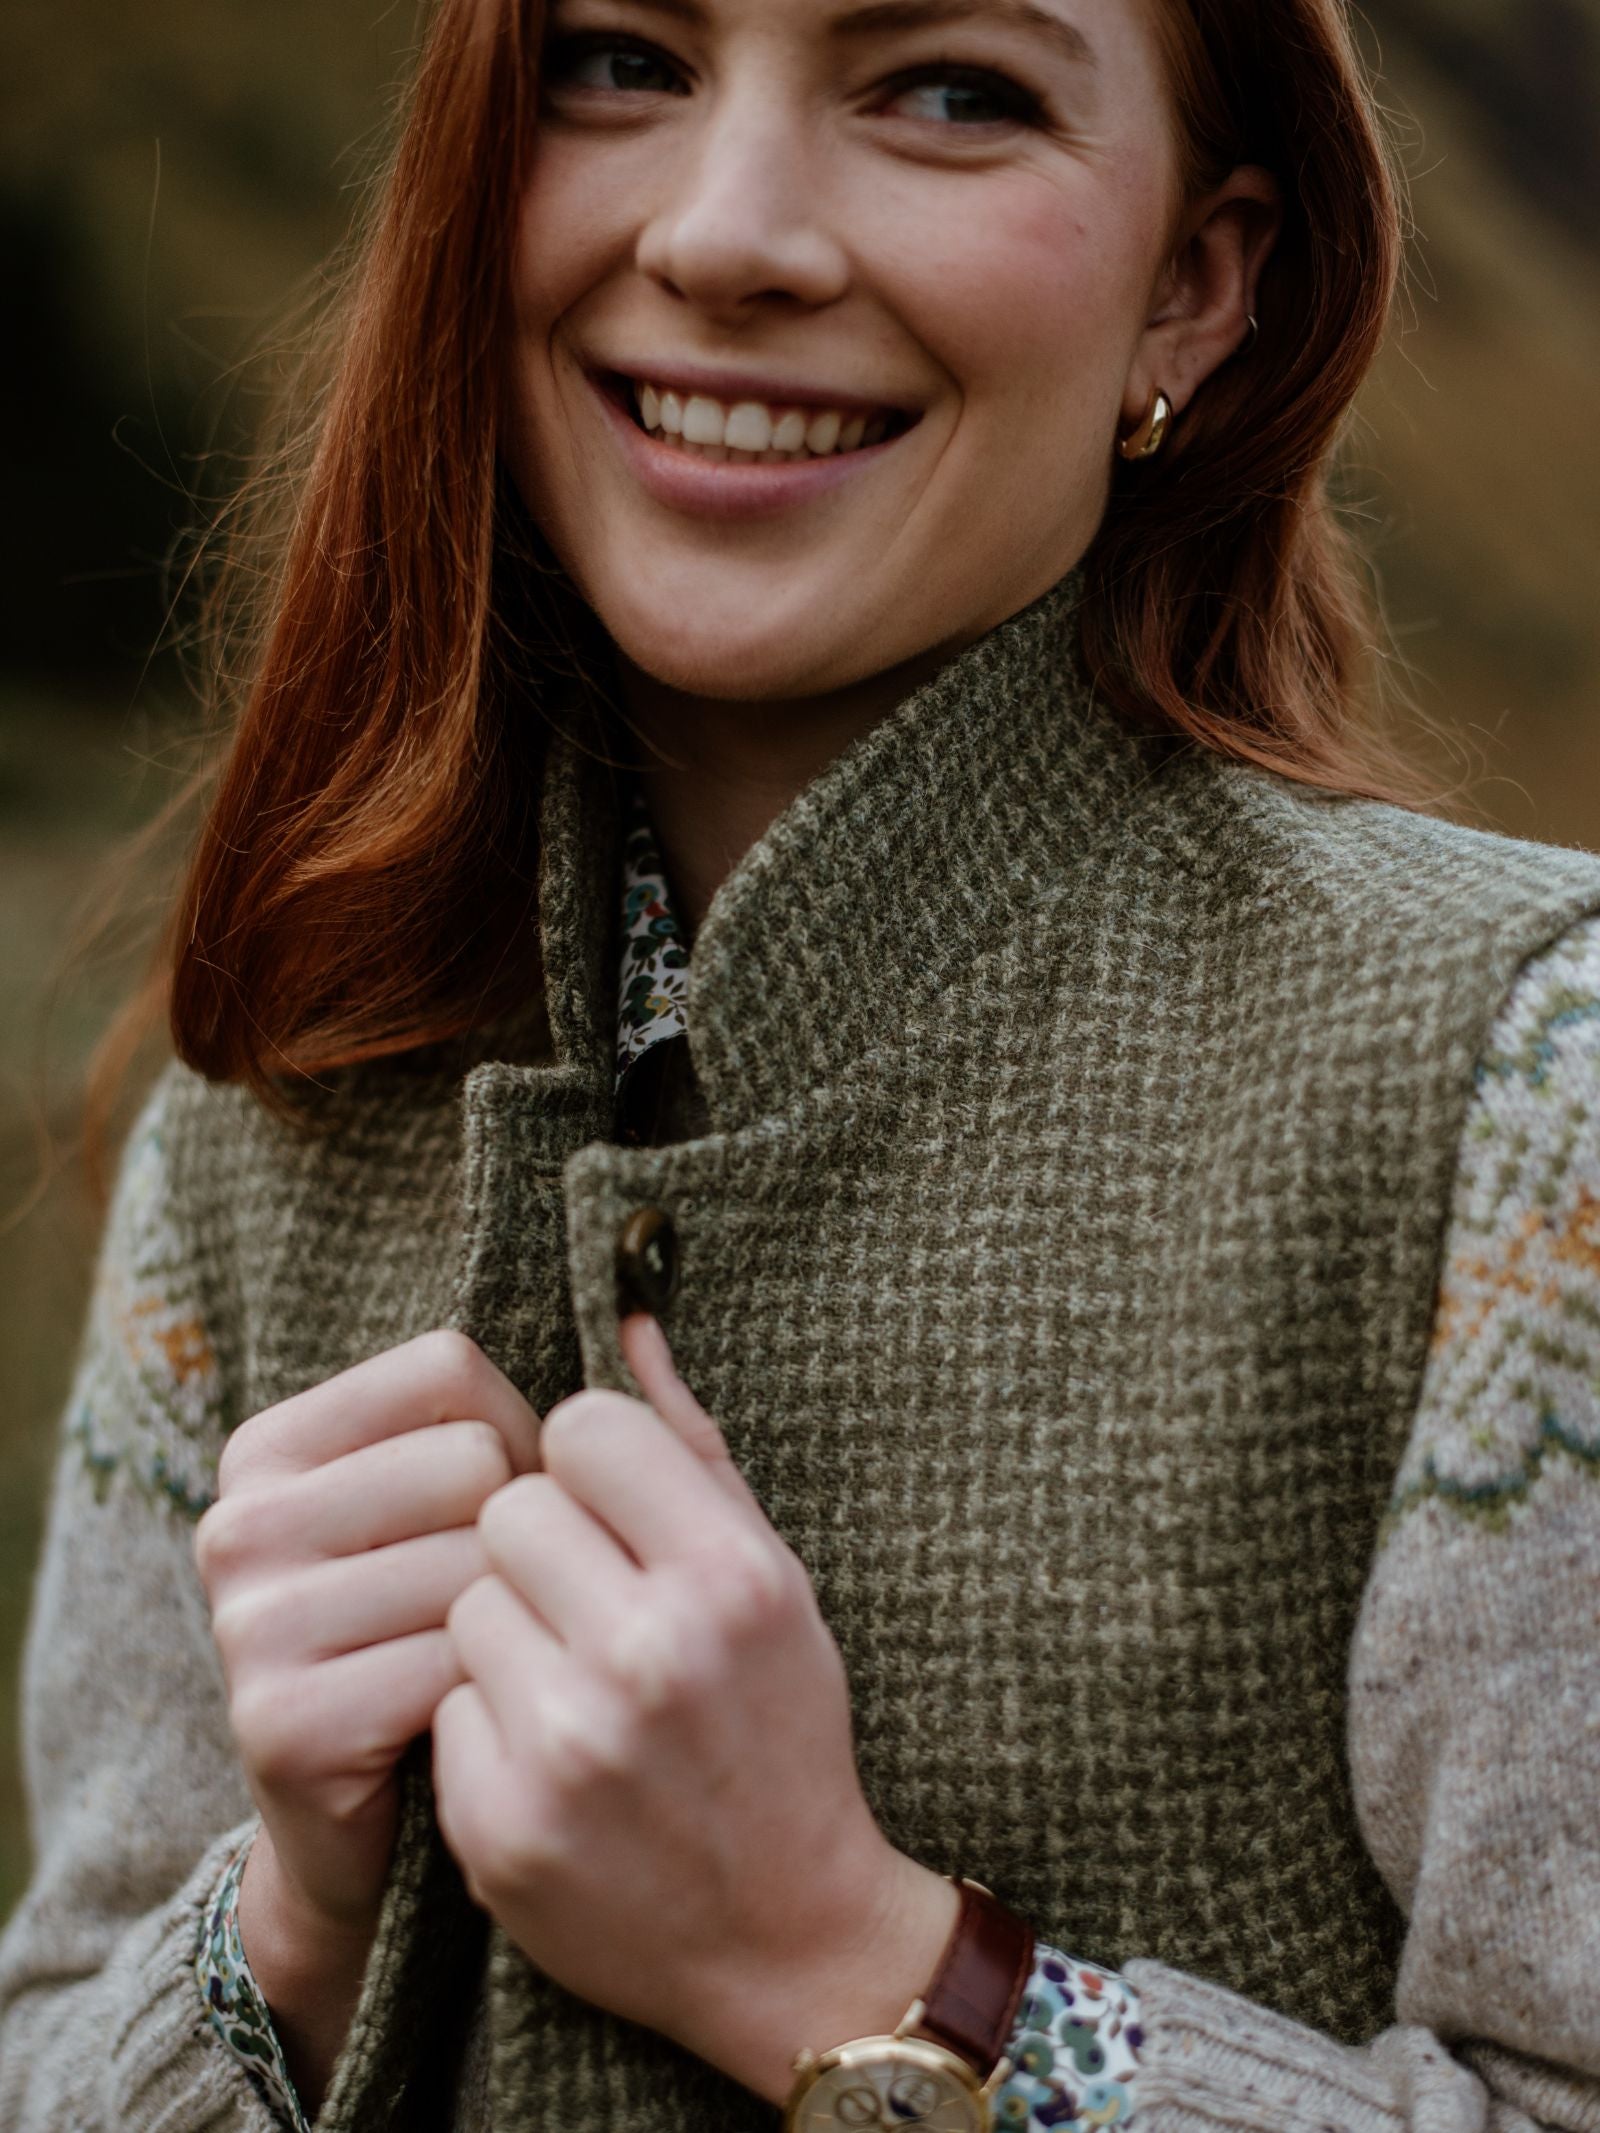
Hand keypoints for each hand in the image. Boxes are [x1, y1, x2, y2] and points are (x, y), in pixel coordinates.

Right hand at [194, 1331, 540, 1938]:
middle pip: (470, 1461)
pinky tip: (472, 1721)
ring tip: (490, 1662)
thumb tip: (646, 1312)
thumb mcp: (479, 1513)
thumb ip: (567, 1419)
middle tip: (500, 1604)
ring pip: (478, 1560)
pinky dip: (500, 1694)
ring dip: (519, 1619)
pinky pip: (462, 1660)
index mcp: (270, 1446)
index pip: (449, 1368)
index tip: (501, 1510)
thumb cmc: (452, 1639)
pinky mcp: (283, 1720)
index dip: (517, 1438)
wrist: (386, 1837)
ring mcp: (250, 1622)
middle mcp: (237, 1521)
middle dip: (521, 1536)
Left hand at [433, 1314, 958, 2103]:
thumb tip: (625, 1311)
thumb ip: (689, 1445)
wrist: (786, 1938)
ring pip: (464, 1602)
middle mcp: (652, 1655)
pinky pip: (444, 1704)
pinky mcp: (500, 1825)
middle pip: (508, 1509)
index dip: (591, 1461)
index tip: (613, 1508)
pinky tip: (545, 1756)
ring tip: (570, 1680)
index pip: (587, 1427)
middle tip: (586, 1600)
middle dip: (537, 1545)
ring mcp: (571, 1746)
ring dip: (505, 1631)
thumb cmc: (779, 1726)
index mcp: (732, 1577)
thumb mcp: (771, 1578)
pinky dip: (483, 1722)